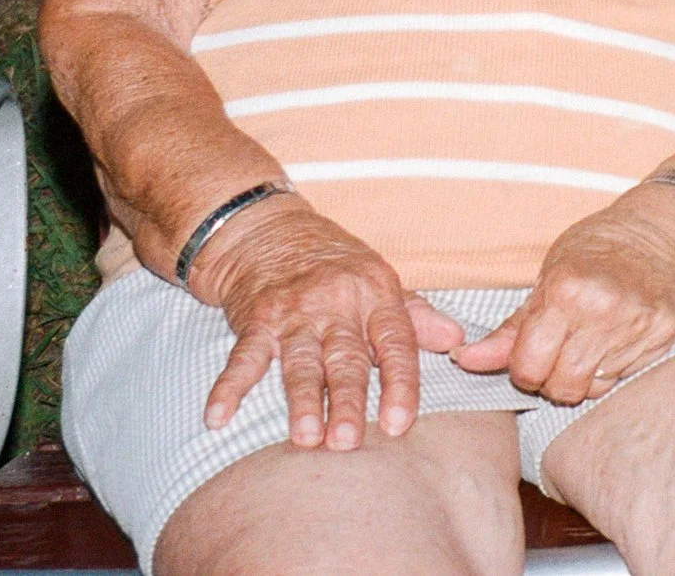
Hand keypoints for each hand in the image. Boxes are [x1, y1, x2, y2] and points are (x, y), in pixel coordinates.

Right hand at [194, 197, 465, 448]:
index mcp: (376, 294)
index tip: (401, 423)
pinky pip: (242, 357)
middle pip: (345, 359)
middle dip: (348, 400)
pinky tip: (218, 417)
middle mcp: (336, 303)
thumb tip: (456, 340)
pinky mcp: (256, 320)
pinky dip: (229, 388)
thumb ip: (416, 317)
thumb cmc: (335, 266)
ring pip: (300, 362)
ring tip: (305, 437)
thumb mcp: (380, 282)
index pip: (396, 342)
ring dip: (302, 401)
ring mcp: (294, 312)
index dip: (400, 383)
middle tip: (349, 442)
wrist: (269, 231)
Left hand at [452, 196, 674, 403]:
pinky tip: (611, 340)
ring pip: (593, 389)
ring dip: (581, 377)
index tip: (530, 354)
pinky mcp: (664, 334)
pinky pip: (622, 378)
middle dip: (551, 380)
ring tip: (585, 345)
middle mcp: (605, 308)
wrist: (650, 235)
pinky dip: (610, 369)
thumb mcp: (542, 283)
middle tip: (556, 354)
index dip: (523, 369)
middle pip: (563, 387)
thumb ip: (508, 332)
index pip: (530, 367)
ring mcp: (639, 323)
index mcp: (567, 291)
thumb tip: (463, 361)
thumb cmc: (589, 255)